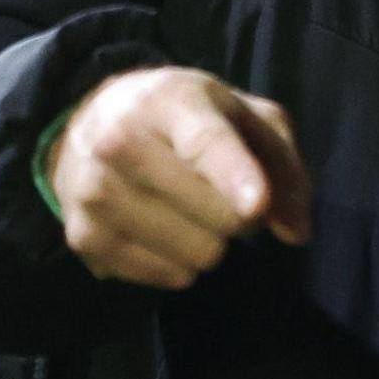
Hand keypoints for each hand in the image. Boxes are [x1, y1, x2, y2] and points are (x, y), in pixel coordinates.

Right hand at [46, 66, 312, 287]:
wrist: (88, 126)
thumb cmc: (182, 119)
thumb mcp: (241, 115)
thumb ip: (282, 164)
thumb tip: (296, 231)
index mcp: (169, 100)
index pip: (204, 142)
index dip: (235, 175)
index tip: (257, 205)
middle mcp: (120, 142)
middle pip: (216, 216)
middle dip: (238, 214)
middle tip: (219, 192)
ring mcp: (94, 192)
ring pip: (196, 255)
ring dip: (209, 241)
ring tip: (187, 209)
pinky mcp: (82, 236)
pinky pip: (168, 277)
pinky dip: (178, 262)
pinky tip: (159, 229)